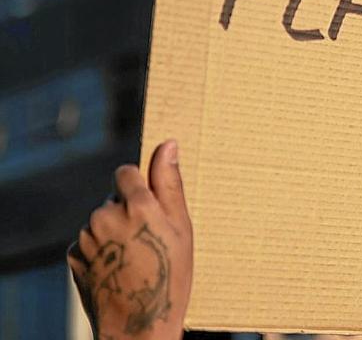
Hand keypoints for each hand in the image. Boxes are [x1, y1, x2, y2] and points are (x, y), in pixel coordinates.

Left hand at [67, 141, 192, 338]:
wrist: (138, 325)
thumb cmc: (171, 276)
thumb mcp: (182, 229)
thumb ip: (170, 183)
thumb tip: (168, 145)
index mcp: (136, 205)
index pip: (126, 172)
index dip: (139, 186)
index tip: (151, 207)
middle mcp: (106, 215)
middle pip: (114, 198)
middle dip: (128, 211)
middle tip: (149, 241)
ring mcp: (86, 236)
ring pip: (101, 219)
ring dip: (114, 230)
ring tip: (134, 258)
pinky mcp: (73, 255)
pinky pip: (88, 241)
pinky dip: (101, 249)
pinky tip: (117, 267)